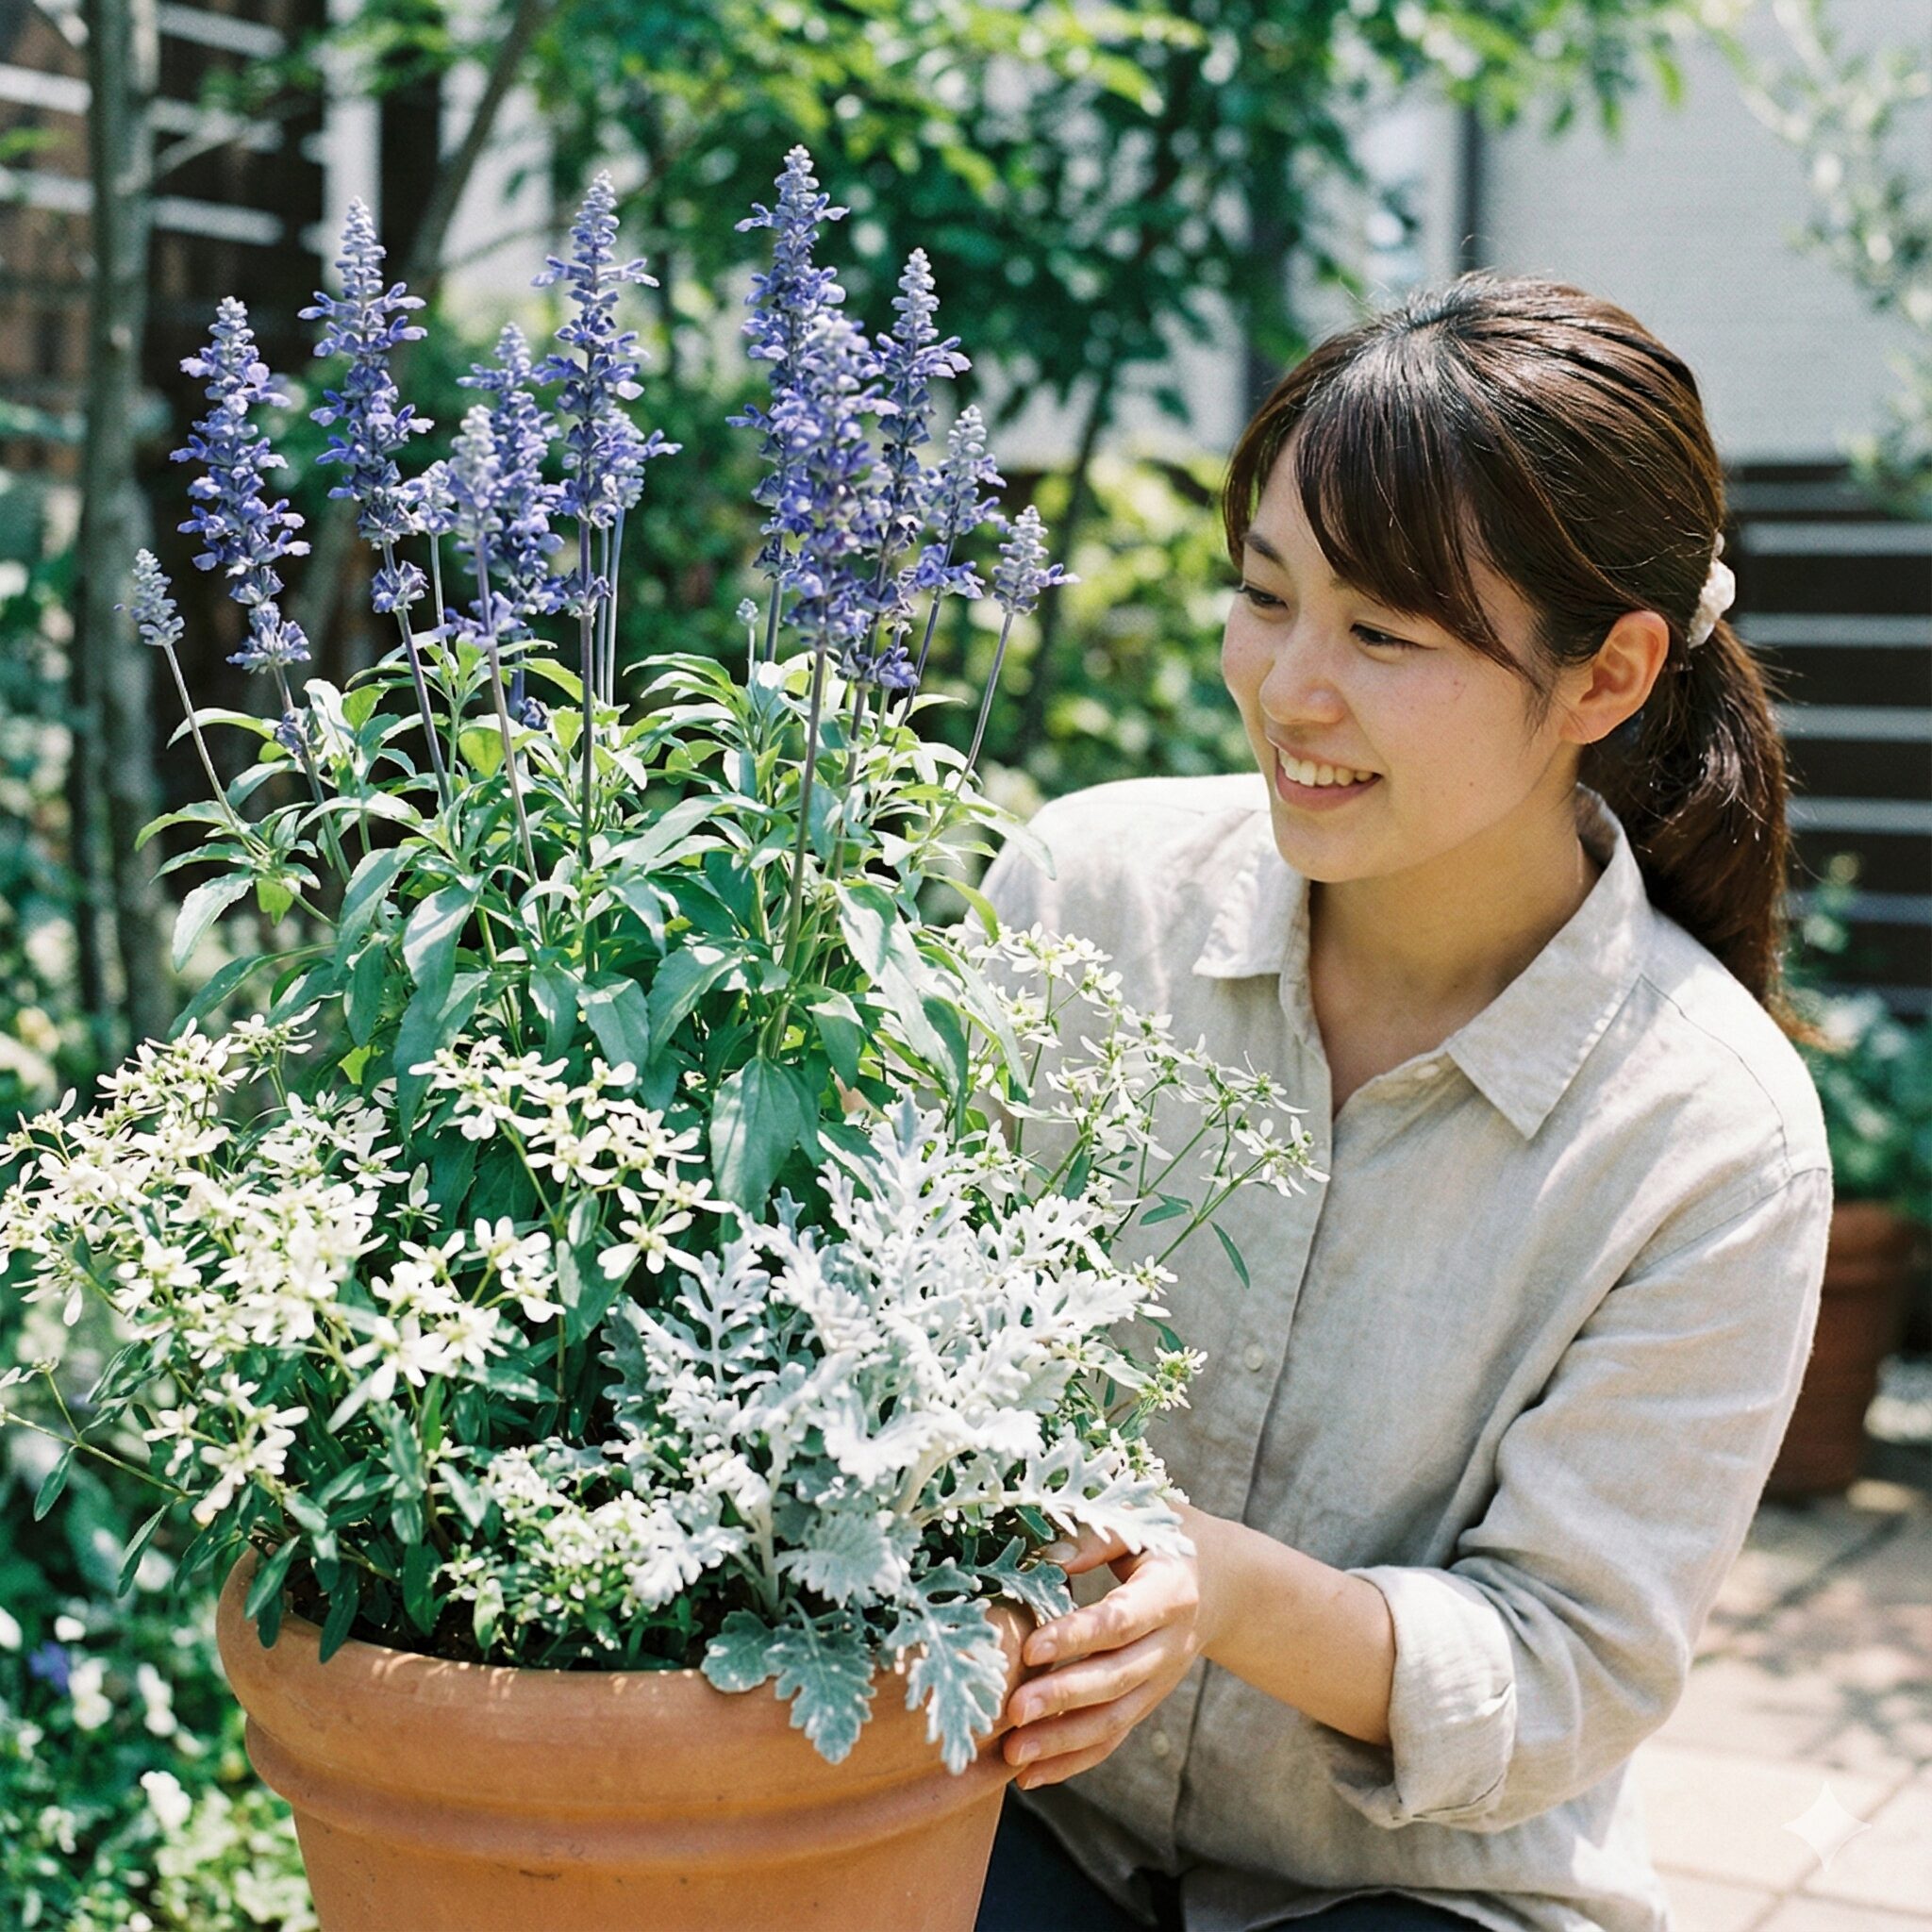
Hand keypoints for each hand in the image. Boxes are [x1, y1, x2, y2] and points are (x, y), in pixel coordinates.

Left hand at [1001, 1501, 1222, 1789]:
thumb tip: (1043, 1555)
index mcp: (1171, 1594)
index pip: (1121, 1620)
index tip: (1031, 1647)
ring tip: (1013, 1753)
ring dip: (1062, 1741)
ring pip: (1113, 1721)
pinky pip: (1111, 1739)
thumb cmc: (1169, 1537)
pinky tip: (1029, 1776)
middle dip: (1063, 1698)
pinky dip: (1071, 1761)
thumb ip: (1094, 1536)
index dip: (1077, 1636)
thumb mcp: (1141, 1522)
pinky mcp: (1147, 1702)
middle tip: (1012, 1711)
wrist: (1224, 1581)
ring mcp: (1160, 1681)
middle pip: (1116, 1680)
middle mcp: (1170, 1646)